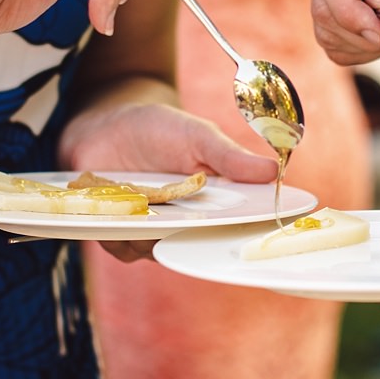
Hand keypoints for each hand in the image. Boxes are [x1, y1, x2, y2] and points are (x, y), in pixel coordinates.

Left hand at [59, 100, 278, 261]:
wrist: (106, 127)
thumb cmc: (158, 130)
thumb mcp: (197, 136)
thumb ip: (229, 157)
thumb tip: (274, 171)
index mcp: (215, 203)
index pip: (237, 228)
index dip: (245, 235)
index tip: (249, 232)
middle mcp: (187, 224)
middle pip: (198, 248)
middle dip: (193, 239)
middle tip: (184, 217)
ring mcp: (154, 233)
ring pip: (158, 251)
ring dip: (150, 231)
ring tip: (144, 198)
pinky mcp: (121, 236)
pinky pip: (125, 249)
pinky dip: (121, 232)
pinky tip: (120, 204)